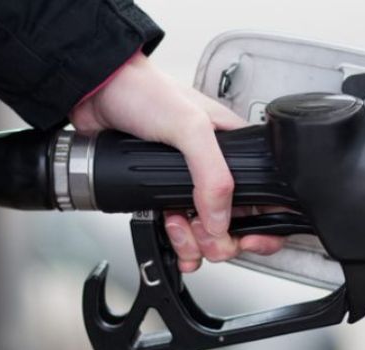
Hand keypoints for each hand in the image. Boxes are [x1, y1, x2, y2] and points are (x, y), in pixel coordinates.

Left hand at [69, 53, 285, 271]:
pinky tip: (168, 231)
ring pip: (206, 233)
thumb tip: (220, 218)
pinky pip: (179, 231)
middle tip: (202, 233)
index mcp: (234, 149)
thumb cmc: (145, 92)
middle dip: (220, 239)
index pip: (265, 195)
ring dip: (194, 242)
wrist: (99, 92)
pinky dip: (177, 242)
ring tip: (177, 225)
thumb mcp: (189, 126)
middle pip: (235, 224)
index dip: (263, 225)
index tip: (248, 238)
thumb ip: (212, 173)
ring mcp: (188, 184)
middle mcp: (214, 169)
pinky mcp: (161, 194)